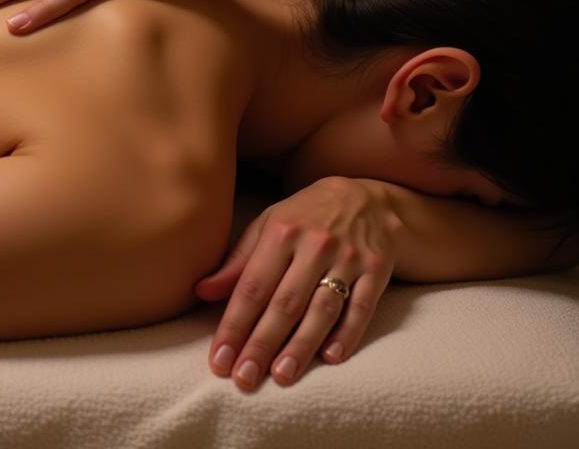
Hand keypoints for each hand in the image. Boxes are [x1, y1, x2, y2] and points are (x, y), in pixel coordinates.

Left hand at [195, 177, 398, 390]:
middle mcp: (314, 244)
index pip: (252, 286)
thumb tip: (202, 291)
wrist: (365, 198)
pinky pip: (361, 306)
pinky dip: (347, 333)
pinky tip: (331, 357)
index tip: (220, 359)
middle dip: (262, 343)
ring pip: (322, 308)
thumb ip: (238, 261)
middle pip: (285, 302)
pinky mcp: (376, 269)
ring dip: (301, 345)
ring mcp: (348, 257)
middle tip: (244, 379)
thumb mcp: (268, 225)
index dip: (235, 324)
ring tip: (281, 376)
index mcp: (281, 232)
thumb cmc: (305, 217)